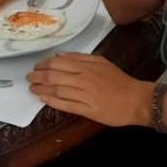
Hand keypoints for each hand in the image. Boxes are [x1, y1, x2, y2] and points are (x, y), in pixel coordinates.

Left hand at [27, 53, 150, 126]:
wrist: (136, 100)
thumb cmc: (120, 81)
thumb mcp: (101, 62)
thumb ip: (81, 58)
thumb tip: (60, 56)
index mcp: (87, 66)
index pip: (59, 63)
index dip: (44, 65)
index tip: (36, 66)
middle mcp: (84, 79)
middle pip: (55, 76)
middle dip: (38, 76)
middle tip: (29, 78)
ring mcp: (85, 95)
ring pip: (58, 90)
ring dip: (42, 88)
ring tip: (32, 88)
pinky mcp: (88, 110)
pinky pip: (66, 105)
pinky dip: (52, 101)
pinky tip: (43, 99)